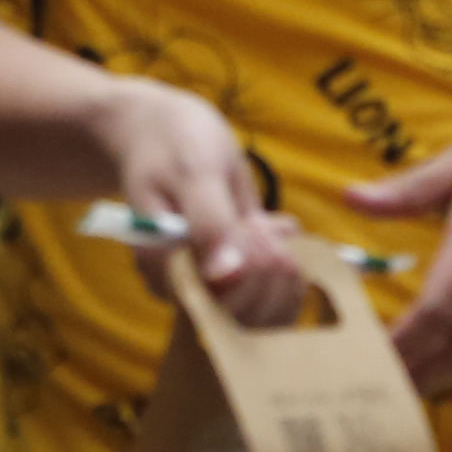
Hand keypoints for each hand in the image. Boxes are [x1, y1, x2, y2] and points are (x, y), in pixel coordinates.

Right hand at [94, 77, 299, 326]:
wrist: (162, 136)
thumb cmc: (174, 147)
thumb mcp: (195, 172)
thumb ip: (209, 222)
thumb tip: (224, 275)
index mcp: (163, 269)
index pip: (219, 304)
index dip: (250, 272)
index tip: (256, 227)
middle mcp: (184, 287)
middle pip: (243, 315)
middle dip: (269, 268)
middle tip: (266, 224)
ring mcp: (208, 287)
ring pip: (263, 313)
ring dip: (283, 269)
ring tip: (272, 225)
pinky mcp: (232, 280)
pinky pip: (273, 298)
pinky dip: (289, 267)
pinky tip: (278, 231)